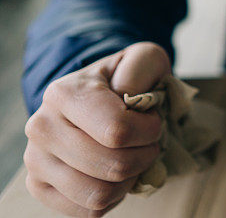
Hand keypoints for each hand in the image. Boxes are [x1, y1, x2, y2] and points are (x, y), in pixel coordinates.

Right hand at [24, 42, 169, 216]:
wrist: (93, 96)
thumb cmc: (123, 79)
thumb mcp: (143, 59)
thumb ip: (143, 66)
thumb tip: (126, 94)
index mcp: (64, 93)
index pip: (117, 131)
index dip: (149, 132)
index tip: (153, 121)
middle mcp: (42, 127)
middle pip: (112, 166)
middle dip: (144, 156)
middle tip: (149, 143)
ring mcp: (36, 160)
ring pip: (99, 194)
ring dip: (129, 180)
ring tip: (133, 158)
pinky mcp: (39, 187)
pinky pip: (88, 210)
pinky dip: (113, 197)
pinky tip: (116, 174)